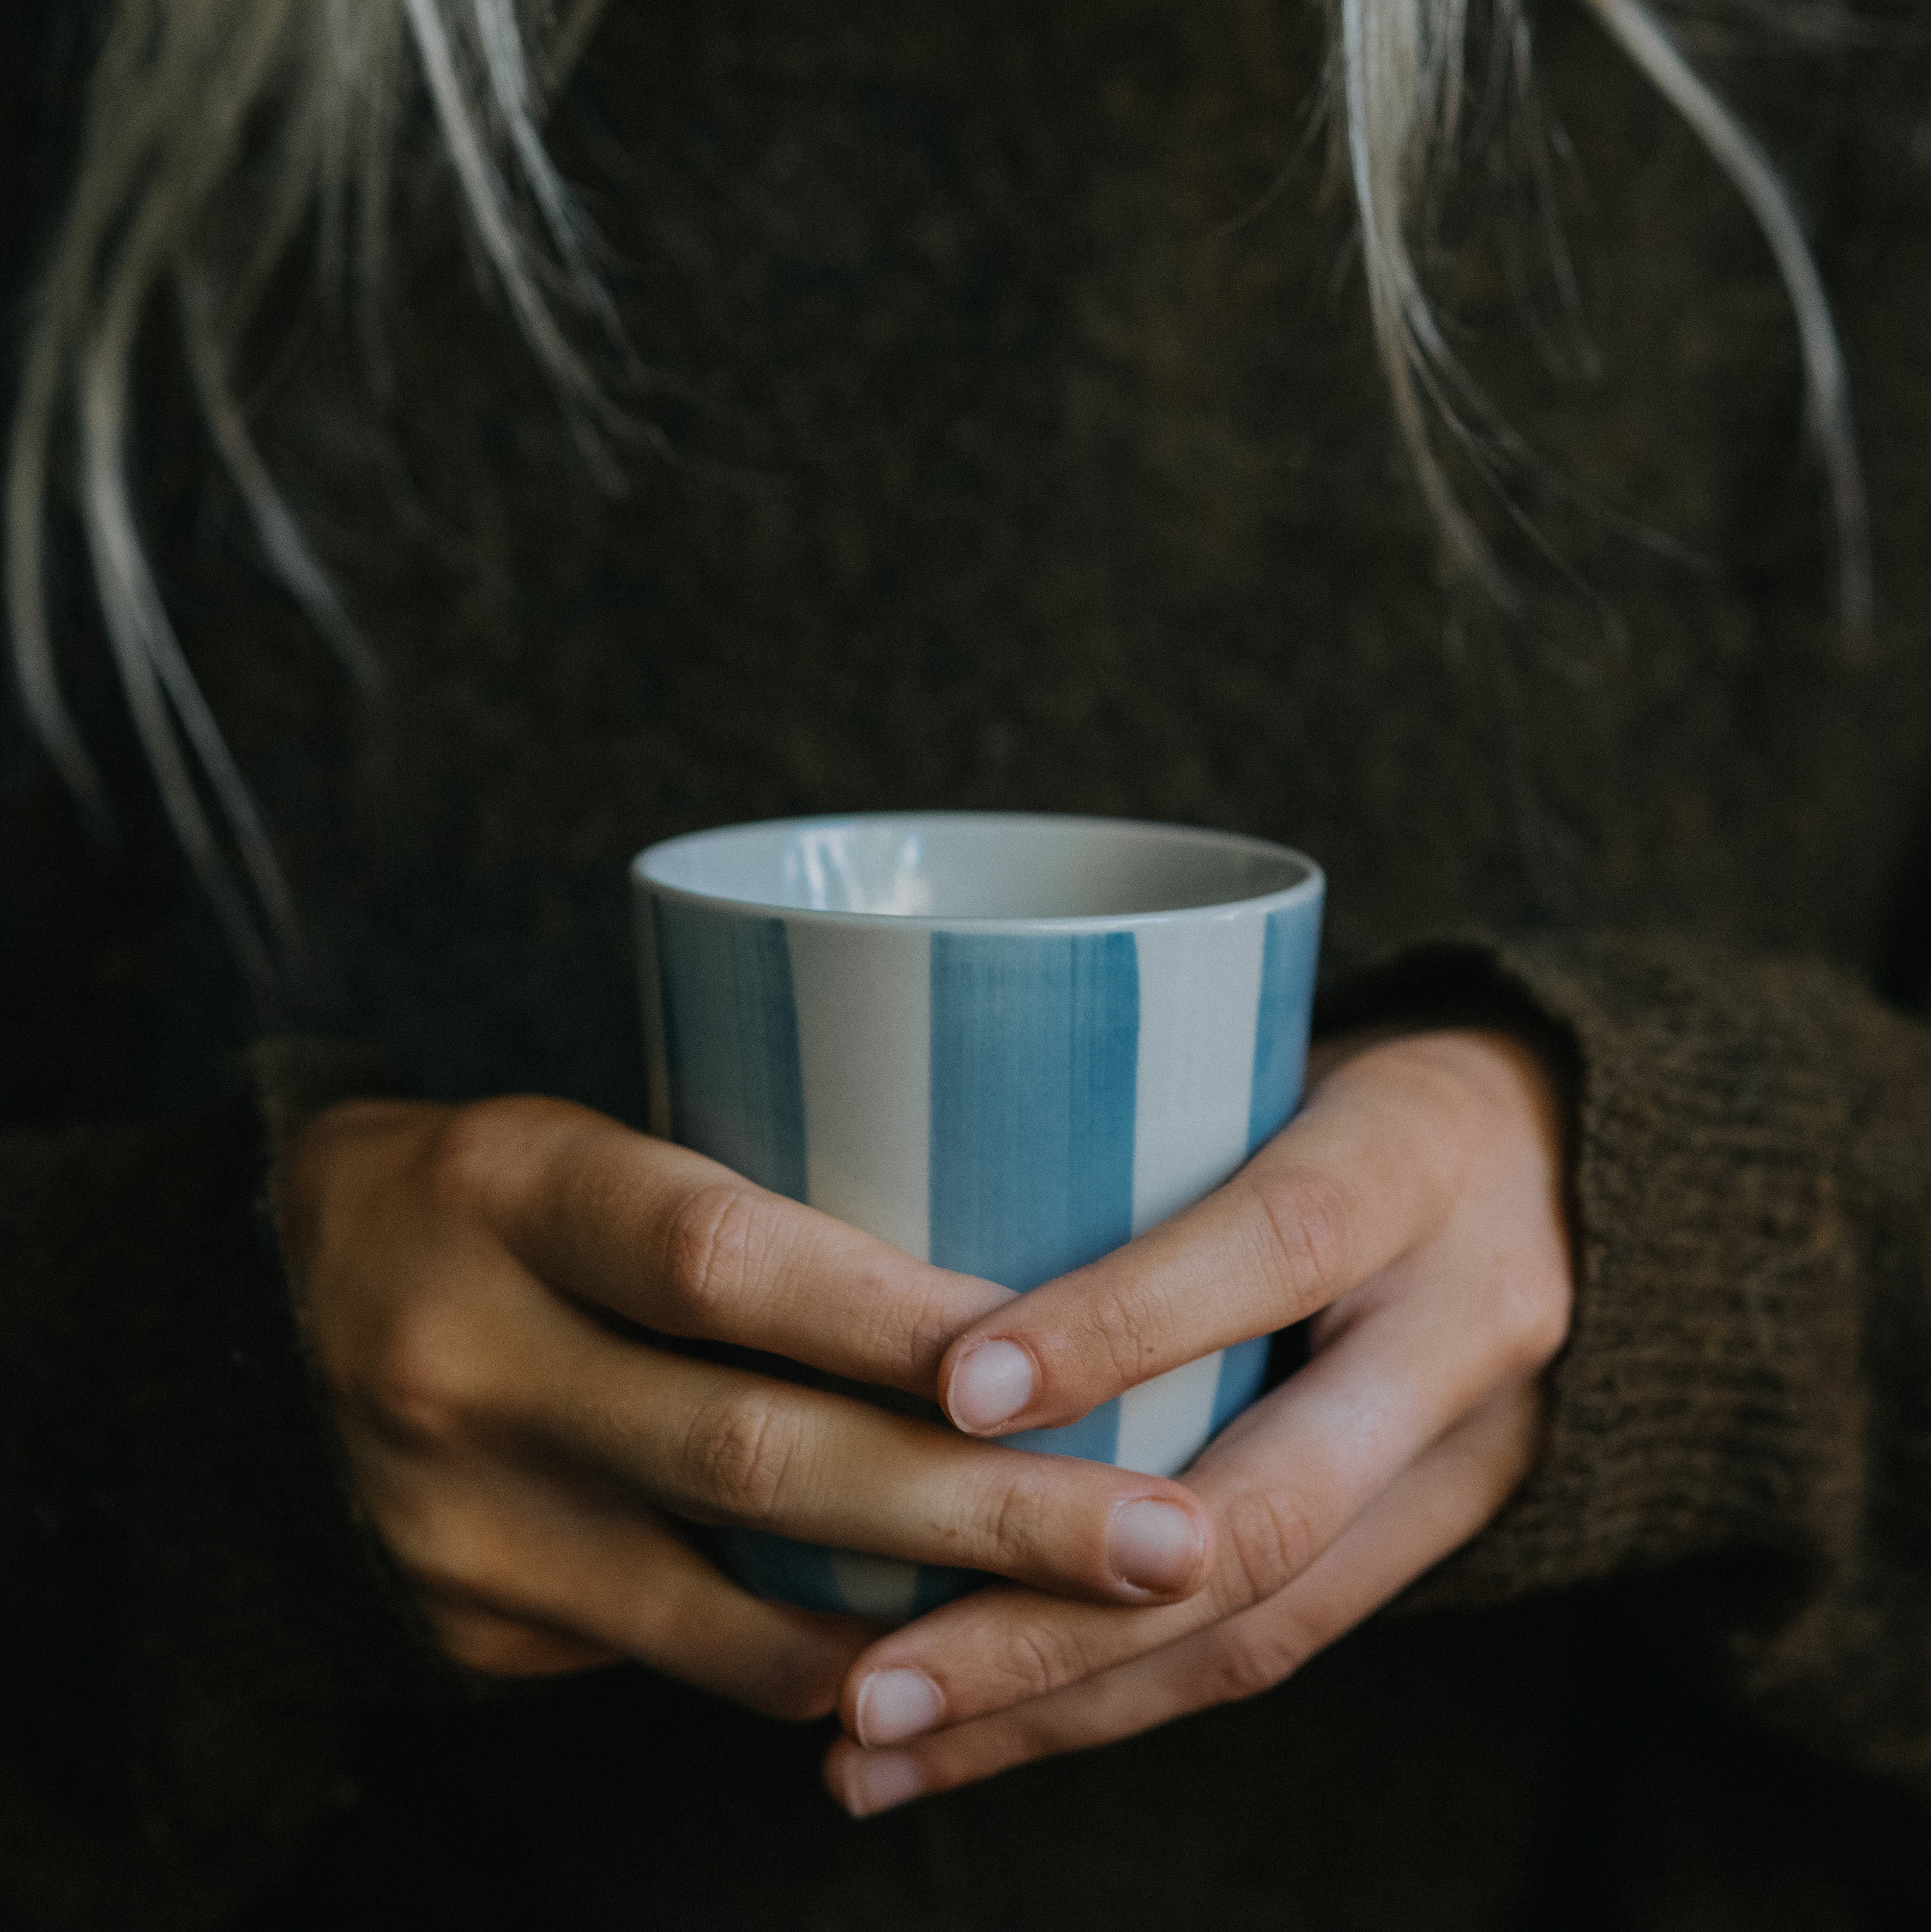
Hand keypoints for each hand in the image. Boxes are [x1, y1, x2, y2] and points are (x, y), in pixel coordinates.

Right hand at [280, 1095, 1216, 1715]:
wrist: (247, 1325)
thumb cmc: (489, 1200)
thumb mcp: (585, 1141)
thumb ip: (749, 1206)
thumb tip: (990, 1276)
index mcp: (507, 1190)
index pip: (720, 1253)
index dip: (896, 1313)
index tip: (1078, 1352)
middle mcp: (470, 1358)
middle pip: (757, 1452)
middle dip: (988, 1509)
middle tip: (1174, 1537)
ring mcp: (462, 1516)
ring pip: (736, 1597)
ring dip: (943, 1626)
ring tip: (1115, 1622)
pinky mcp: (475, 1624)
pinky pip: (688, 1662)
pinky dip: (832, 1668)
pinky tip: (953, 1666)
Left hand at [823, 1029, 1571, 1811]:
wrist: (1573, 1168)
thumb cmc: (1354, 1089)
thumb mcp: (1278, 1046)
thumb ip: (1134, 1115)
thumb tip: (895, 1169)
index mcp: (1413, 1164)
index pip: (1276, 1243)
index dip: (1120, 1323)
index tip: (953, 1389)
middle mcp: (1462, 1326)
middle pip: (1270, 1505)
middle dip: (1055, 1614)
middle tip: (869, 1681)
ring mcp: (1467, 1458)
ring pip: (1261, 1622)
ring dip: (1056, 1705)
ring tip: (876, 1752)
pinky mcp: (1438, 1539)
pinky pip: (1269, 1648)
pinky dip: (1112, 1704)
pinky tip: (976, 1739)